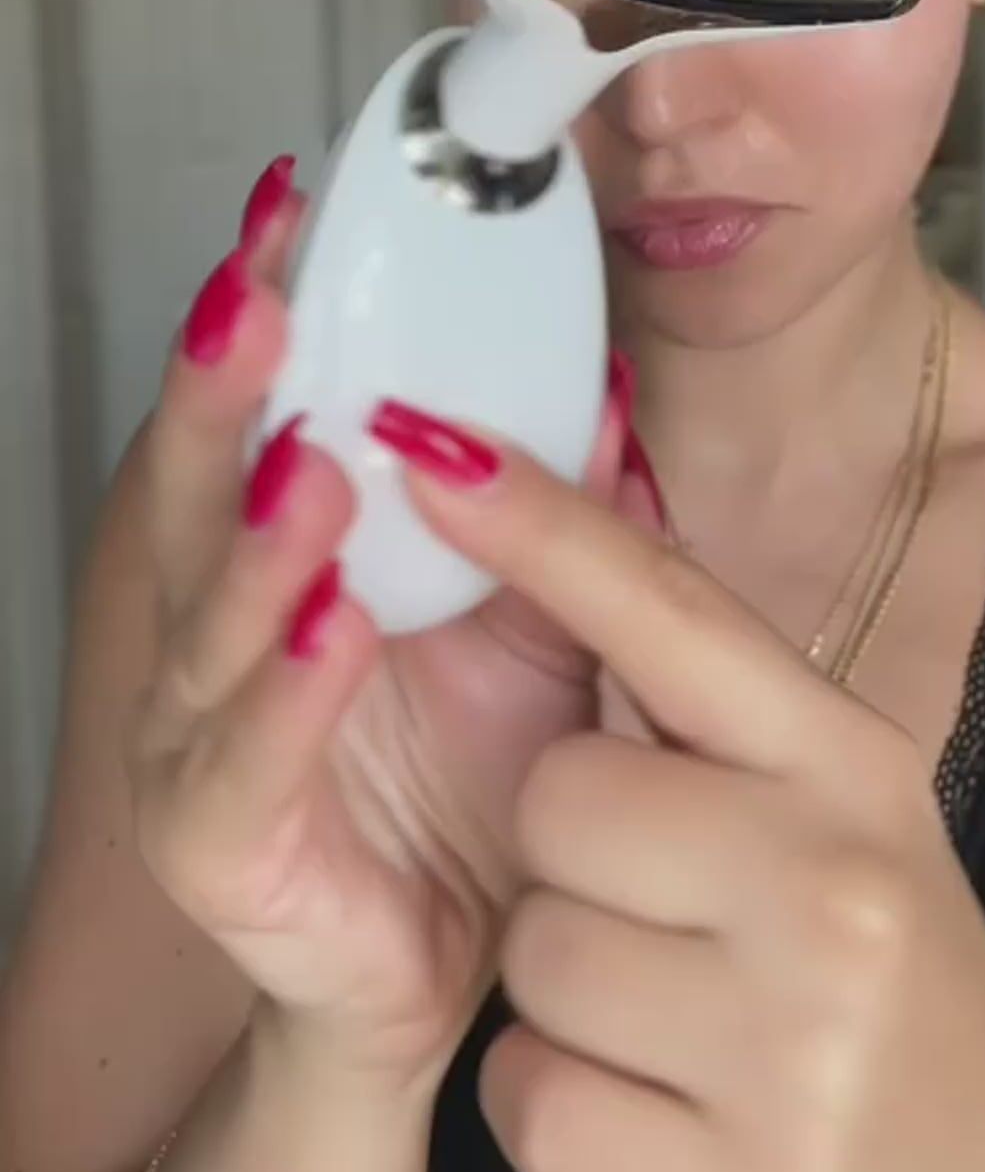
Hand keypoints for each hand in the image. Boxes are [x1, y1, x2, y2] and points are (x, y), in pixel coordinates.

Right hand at [128, 158, 662, 1099]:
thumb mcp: (540, 624)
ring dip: (259, 535)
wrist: (468, 965)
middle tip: (263, 294)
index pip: (258, 412)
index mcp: (289, 562)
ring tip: (310, 457)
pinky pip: (240, 767)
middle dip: (223, 388)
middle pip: (195, 493)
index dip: (266, 310)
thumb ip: (554, 514)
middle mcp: (222, 637)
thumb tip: (603, 381)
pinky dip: (285, 696)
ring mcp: (204, 743)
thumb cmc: (485, 779)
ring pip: (207, 625)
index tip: (289, 206)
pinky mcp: (221, 851)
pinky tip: (331, 628)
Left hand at [397, 424, 984, 1171]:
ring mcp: (800, 1044)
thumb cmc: (869, 946)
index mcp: (848, 759)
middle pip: (555, 798)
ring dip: (563, 985)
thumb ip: (703, 673)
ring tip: (670, 1008)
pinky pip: (527, 1099)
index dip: (539, 526)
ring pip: (531, 951)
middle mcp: (837, 882)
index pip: (669, 611)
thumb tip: (584, 457)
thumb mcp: (823, 790)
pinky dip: (557, 1104)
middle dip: (566, 850)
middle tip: (659, 900)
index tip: (426, 444)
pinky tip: (656, 1107)